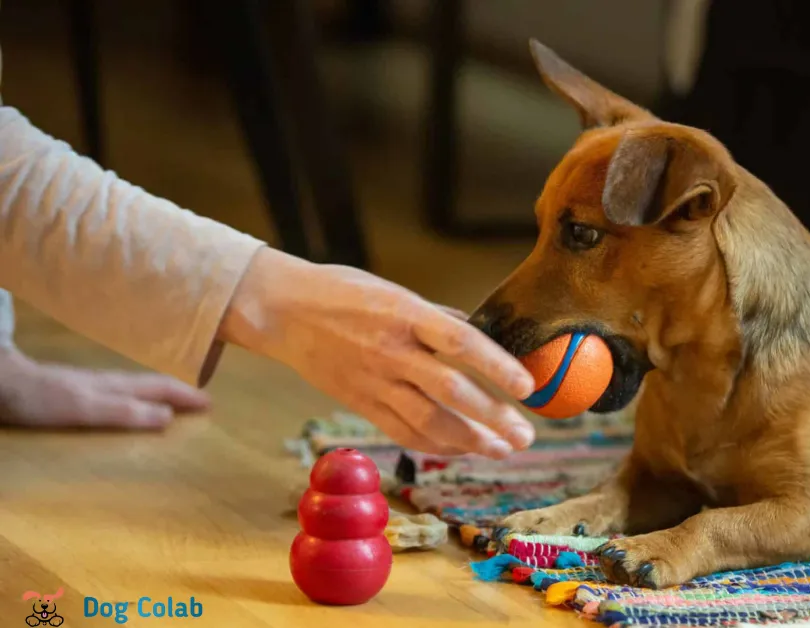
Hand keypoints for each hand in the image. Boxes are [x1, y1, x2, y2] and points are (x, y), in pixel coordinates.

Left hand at [0, 348, 209, 428]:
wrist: (4, 382)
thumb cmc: (45, 398)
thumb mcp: (87, 408)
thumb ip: (125, 412)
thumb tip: (168, 417)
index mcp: (116, 386)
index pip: (160, 388)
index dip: (185, 395)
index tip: (211, 403)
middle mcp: (108, 383)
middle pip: (151, 385)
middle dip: (178, 392)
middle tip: (201, 402)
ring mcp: (91, 386)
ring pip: (136, 388)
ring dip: (159, 395)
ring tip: (174, 403)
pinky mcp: (75, 392)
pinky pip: (118, 394)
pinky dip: (136, 399)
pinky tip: (128, 404)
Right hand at [218, 248, 536, 458]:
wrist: (281, 311)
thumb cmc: (343, 294)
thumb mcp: (395, 292)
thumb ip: (437, 317)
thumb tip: (480, 332)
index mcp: (406, 314)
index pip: (461, 341)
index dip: (497, 365)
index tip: (527, 386)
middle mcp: (392, 351)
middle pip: (451, 390)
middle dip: (493, 417)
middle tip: (526, 434)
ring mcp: (374, 381)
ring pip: (429, 421)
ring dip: (471, 440)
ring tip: (504, 448)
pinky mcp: (360, 404)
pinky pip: (403, 432)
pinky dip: (436, 445)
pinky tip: (463, 450)